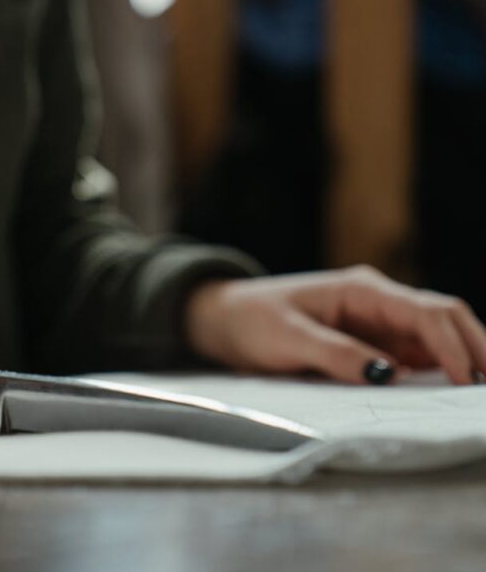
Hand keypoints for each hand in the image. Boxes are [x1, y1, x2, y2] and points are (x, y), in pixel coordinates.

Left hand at [185, 266, 485, 384]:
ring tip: (480, 392)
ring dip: (464, 358)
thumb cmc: (250, 321)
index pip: (425, 311)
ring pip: (437, 336)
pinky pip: (415, 355)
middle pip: (445, 317)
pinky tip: (452, 392)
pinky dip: (439, 370)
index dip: (452, 344)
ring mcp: (378, 323)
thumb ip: (337, 354)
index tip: (464, 379)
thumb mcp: (287, 338)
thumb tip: (390, 374)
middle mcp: (378, 302)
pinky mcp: (371, 344)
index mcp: (362, 289)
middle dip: (476, 346)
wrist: (222, 319)